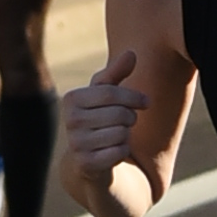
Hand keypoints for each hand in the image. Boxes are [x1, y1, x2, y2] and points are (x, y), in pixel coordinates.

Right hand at [63, 57, 150, 191]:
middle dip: (131, 118)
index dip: (134, 96)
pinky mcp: (85, 164)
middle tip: (126, 123)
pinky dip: (122, 151)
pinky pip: (119, 152)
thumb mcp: (106, 95)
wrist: (87, 160)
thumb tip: (132, 53)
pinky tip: (113, 152)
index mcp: (72, 99)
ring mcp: (75, 143)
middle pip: (120, 114)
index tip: (146, 102)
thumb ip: (117, 73)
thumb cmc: (99, 119)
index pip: (111, 92)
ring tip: (116, 137)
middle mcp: (69, 120)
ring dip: (126, 136)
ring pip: (121, 134)